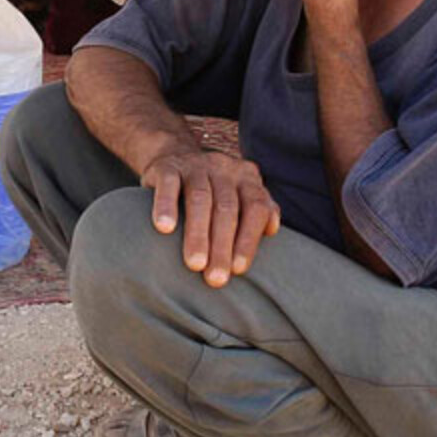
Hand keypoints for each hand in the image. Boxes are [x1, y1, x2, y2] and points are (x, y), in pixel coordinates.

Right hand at [141, 149, 280, 286]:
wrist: (173, 157)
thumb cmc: (212, 190)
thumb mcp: (238, 195)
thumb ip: (258, 212)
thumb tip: (272, 229)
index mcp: (247, 178)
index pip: (255, 208)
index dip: (248, 239)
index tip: (239, 270)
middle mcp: (224, 168)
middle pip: (227, 208)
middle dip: (222, 246)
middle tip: (216, 278)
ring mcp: (195, 165)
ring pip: (200, 199)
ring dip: (198, 234)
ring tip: (195, 264)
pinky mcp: (167, 166)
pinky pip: (168, 185)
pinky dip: (167, 206)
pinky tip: (164, 229)